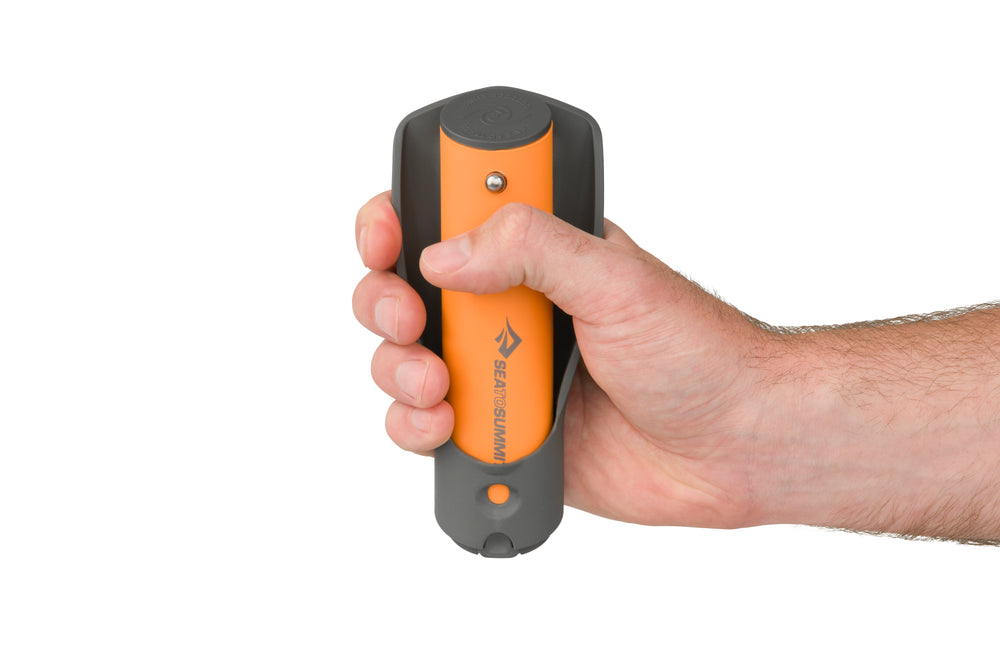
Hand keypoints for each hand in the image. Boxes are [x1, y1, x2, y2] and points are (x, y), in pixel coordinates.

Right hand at [353, 191, 775, 527]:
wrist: (733, 447)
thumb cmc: (697, 352)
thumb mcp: (617, 279)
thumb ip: (533, 248)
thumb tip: (445, 254)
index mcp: (534, 253)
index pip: (443, 218)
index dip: (397, 222)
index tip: (385, 241)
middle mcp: (506, 308)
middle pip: (403, 291)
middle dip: (385, 303)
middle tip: (411, 322)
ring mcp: (499, 372)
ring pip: (403, 360)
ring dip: (398, 371)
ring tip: (440, 386)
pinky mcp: (500, 432)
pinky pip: (427, 427)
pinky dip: (417, 429)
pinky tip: (445, 426)